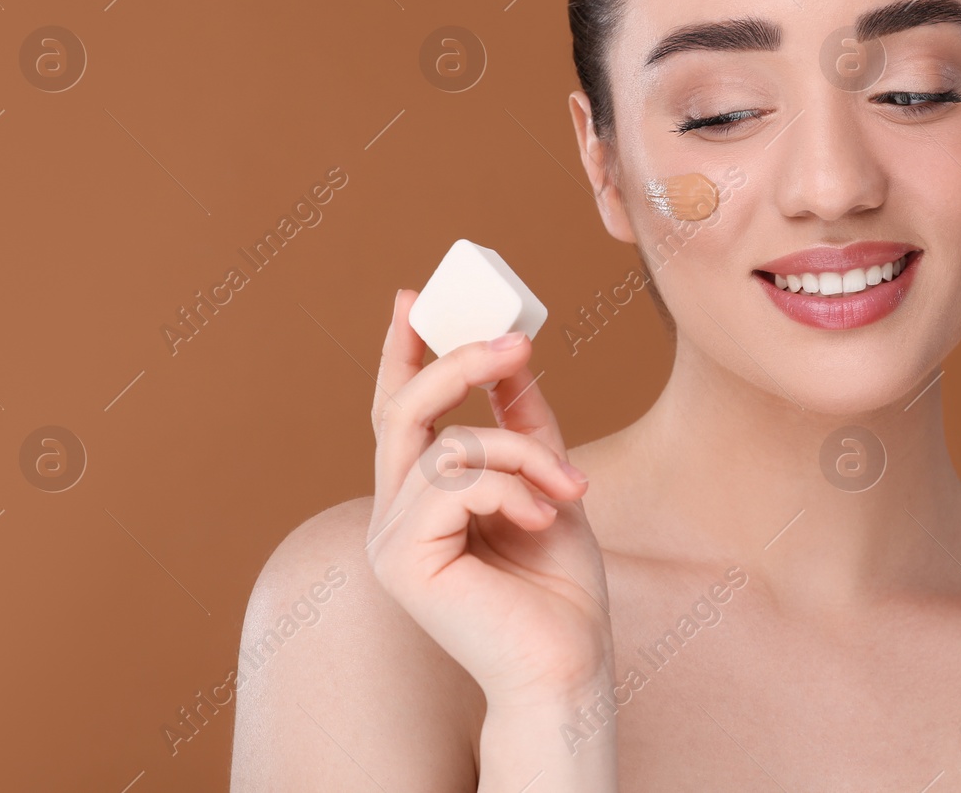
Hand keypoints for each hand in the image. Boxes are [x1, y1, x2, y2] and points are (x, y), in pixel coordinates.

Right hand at [364, 288, 613, 708]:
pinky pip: (455, 482)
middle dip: (458, 363)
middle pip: (404, 412)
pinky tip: (543, 516)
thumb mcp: (546, 479)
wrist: (569, 661)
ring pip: (448, 445)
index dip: (403, 353)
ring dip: (522, 454)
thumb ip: (520, 423)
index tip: (414, 298)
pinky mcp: (403, 560)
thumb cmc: (558, 585)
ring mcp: (392, 539)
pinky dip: (512, 487)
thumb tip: (511, 356)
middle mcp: (394, 515)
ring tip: (567, 488)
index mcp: (421, 497)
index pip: (399, 412)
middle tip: (514, 341)